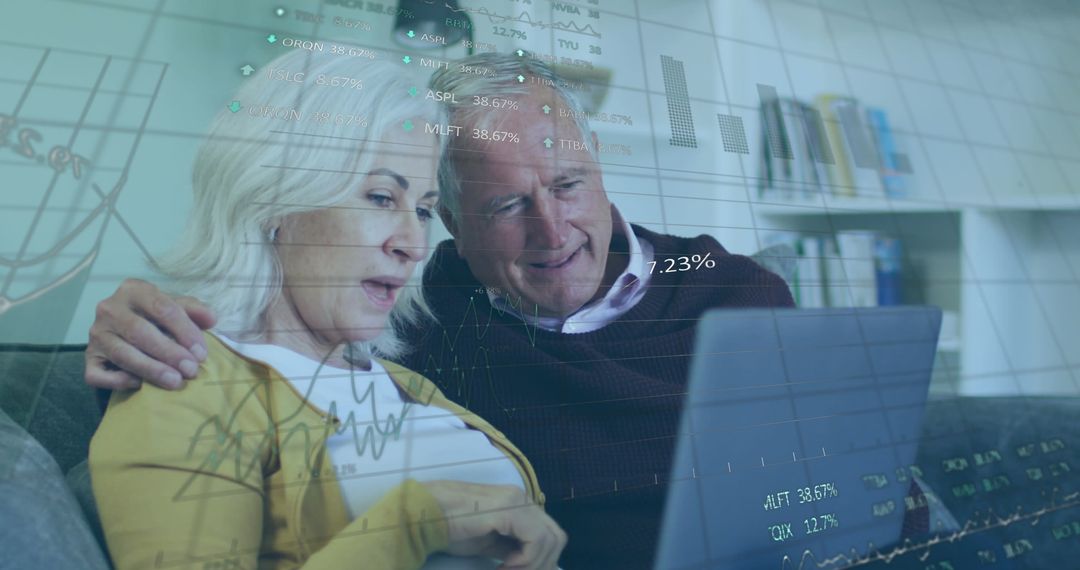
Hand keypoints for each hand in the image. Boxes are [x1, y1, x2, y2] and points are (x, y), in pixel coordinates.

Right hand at [85, 279, 216, 389]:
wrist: (124, 330)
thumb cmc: (156, 317)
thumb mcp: (175, 307)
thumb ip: (193, 310)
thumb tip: (211, 319)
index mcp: (133, 290)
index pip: (162, 307)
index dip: (184, 330)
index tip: (201, 352)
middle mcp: (109, 309)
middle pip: (140, 331)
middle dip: (169, 352)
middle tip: (191, 370)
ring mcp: (96, 334)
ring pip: (122, 353)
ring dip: (151, 369)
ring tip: (175, 381)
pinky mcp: (88, 358)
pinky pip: (97, 374)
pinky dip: (118, 381)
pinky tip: (140, 385)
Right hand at [423, 481, 565, 569]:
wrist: (426, 514)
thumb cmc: (451, 528)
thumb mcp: (489, 543)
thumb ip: (511, 549)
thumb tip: (530, 564)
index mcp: (521, 505)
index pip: (550, 535)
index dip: (541, 562)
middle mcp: (524, 499)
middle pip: (556, 538)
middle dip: (542, 565)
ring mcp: (518, 501)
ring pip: (550, 540)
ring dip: (533, 564)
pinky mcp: (511, 509)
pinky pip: (536, 539)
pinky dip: (526, 559)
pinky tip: (504, 565)